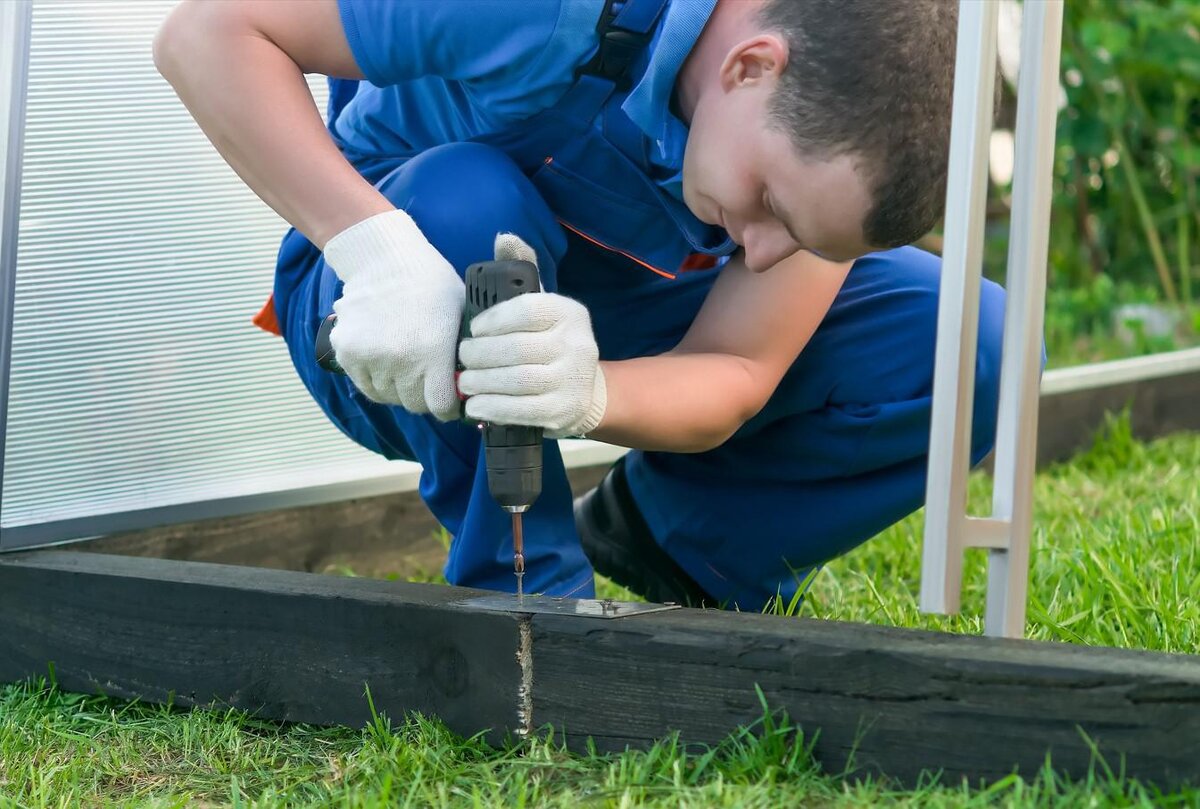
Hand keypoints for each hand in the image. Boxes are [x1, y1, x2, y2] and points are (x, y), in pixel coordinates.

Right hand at [326, 209, 463, 419]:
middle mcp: (399, 361)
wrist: (386, 260)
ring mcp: (369, 358)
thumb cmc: (431, 285)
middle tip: (427, 379)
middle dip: (424, 396)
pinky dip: (375, 379)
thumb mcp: (461, 316)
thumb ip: (464, 355)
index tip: (450, 401)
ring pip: (388, 396)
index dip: (448, 407)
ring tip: (405, 362)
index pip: (440, 407)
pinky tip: (385, 358)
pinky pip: (365, 384)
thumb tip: (473, 386)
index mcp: (432, 352)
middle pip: (413, 404)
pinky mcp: (346, 353)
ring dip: (398, 387)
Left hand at [457, 237, 606, 437]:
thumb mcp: (542, 307)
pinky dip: (493, 409)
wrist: (584, 391)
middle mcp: (578, 344)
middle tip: (463, 358)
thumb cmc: (550, 343)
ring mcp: (573, 380)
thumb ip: (522, 273)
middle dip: (480, 355)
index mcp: (570, 313)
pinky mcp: (564, 410)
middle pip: (517, 349)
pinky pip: (521, 410)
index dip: (492, 320)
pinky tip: (476, 406)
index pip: (526, 310)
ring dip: (482, 382)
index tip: (474, 329)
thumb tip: (505, 237)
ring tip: (465, 382)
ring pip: (517, 381)